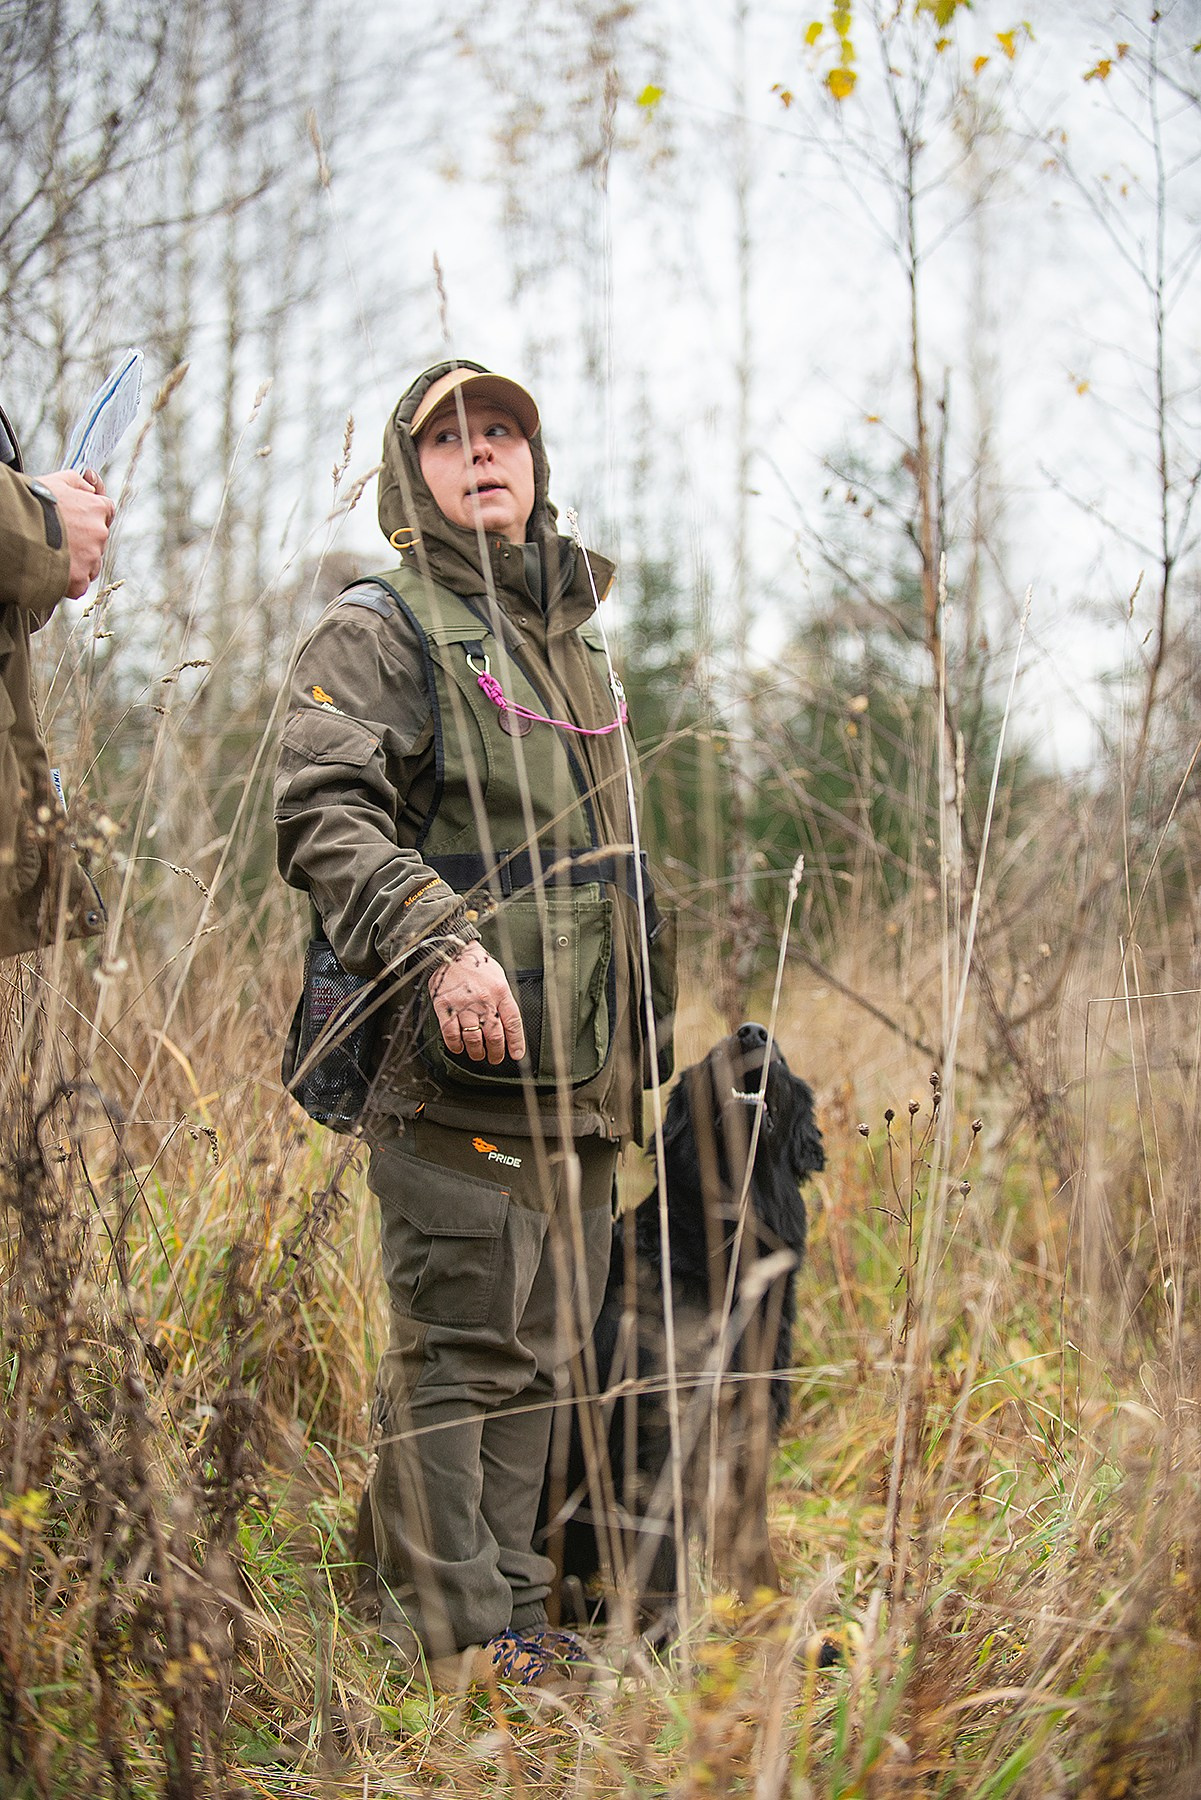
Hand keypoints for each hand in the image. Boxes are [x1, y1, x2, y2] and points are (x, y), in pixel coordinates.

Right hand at [38, 468, 114, 597]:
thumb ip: (77, 482)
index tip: (80, 518)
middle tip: (58, 538)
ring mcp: (91, 558)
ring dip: (78, 561)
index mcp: (96, 508)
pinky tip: (54, 571)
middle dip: (82, 540)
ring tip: (52, 554)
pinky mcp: (79, 580)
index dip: (91, 514)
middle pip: (97, 539)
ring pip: (91, 563)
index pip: (106, 511)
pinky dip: (70, 581)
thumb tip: (90, 486)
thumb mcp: (55, 481)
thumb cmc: (32, 503)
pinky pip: (80, 583)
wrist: (17, 528)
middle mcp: (99, 533)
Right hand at [427, 944, 525, 1063]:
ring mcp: (463, 1004)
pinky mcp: (445, 1006)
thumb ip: (503, 1000)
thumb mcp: (498, 978)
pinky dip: (456, 1045)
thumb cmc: (476, 966)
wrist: (452, 951)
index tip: (516, 1054)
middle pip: (494, 1035)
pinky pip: (451, 1033)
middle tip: (495, 1058)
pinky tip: (459, 1048)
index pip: (513, 1022)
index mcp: (500, 991)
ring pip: (473, 1038)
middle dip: (496, 1052)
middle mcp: (484, 1000)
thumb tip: (508, 1025)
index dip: (516, 1042)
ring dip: (477, 1052)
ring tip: (478, 1054)